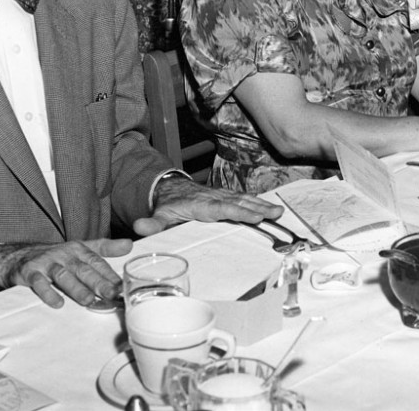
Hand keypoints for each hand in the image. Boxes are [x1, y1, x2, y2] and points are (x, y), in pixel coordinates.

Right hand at [0, 238, 132, 308]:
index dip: (110, 274)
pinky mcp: (29, 272)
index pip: (97, 262)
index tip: (122, 287)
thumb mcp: (81, 248)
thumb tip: (130, 245)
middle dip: (98, 282)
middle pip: (83, 269)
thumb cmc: (57, 256)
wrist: (19, 256)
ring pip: (63, 275)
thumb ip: (105, 248)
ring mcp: (46, 263)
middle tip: (111, 294)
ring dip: (76, 288)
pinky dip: (48, 293)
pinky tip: (57, 303)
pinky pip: (38, 283)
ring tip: (88, 301)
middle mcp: (64, 254)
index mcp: (78, 249)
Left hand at [132, 177, 283, 236]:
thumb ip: (151, 225)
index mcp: (201, 205)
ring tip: (279, 211)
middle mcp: (215, 198)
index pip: (222, 209)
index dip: (239, 212)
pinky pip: (244, 199)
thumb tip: (139, 228)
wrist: (171, 189)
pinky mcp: (227, 197)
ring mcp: (222, 196)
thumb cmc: (168, 206)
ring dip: (262, 205)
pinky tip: (271, 208)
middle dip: (258, 208)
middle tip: (276, 213)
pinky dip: (259, 202)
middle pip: (239, 203)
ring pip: (244, 199)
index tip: (255, 216)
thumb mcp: (158, 216)